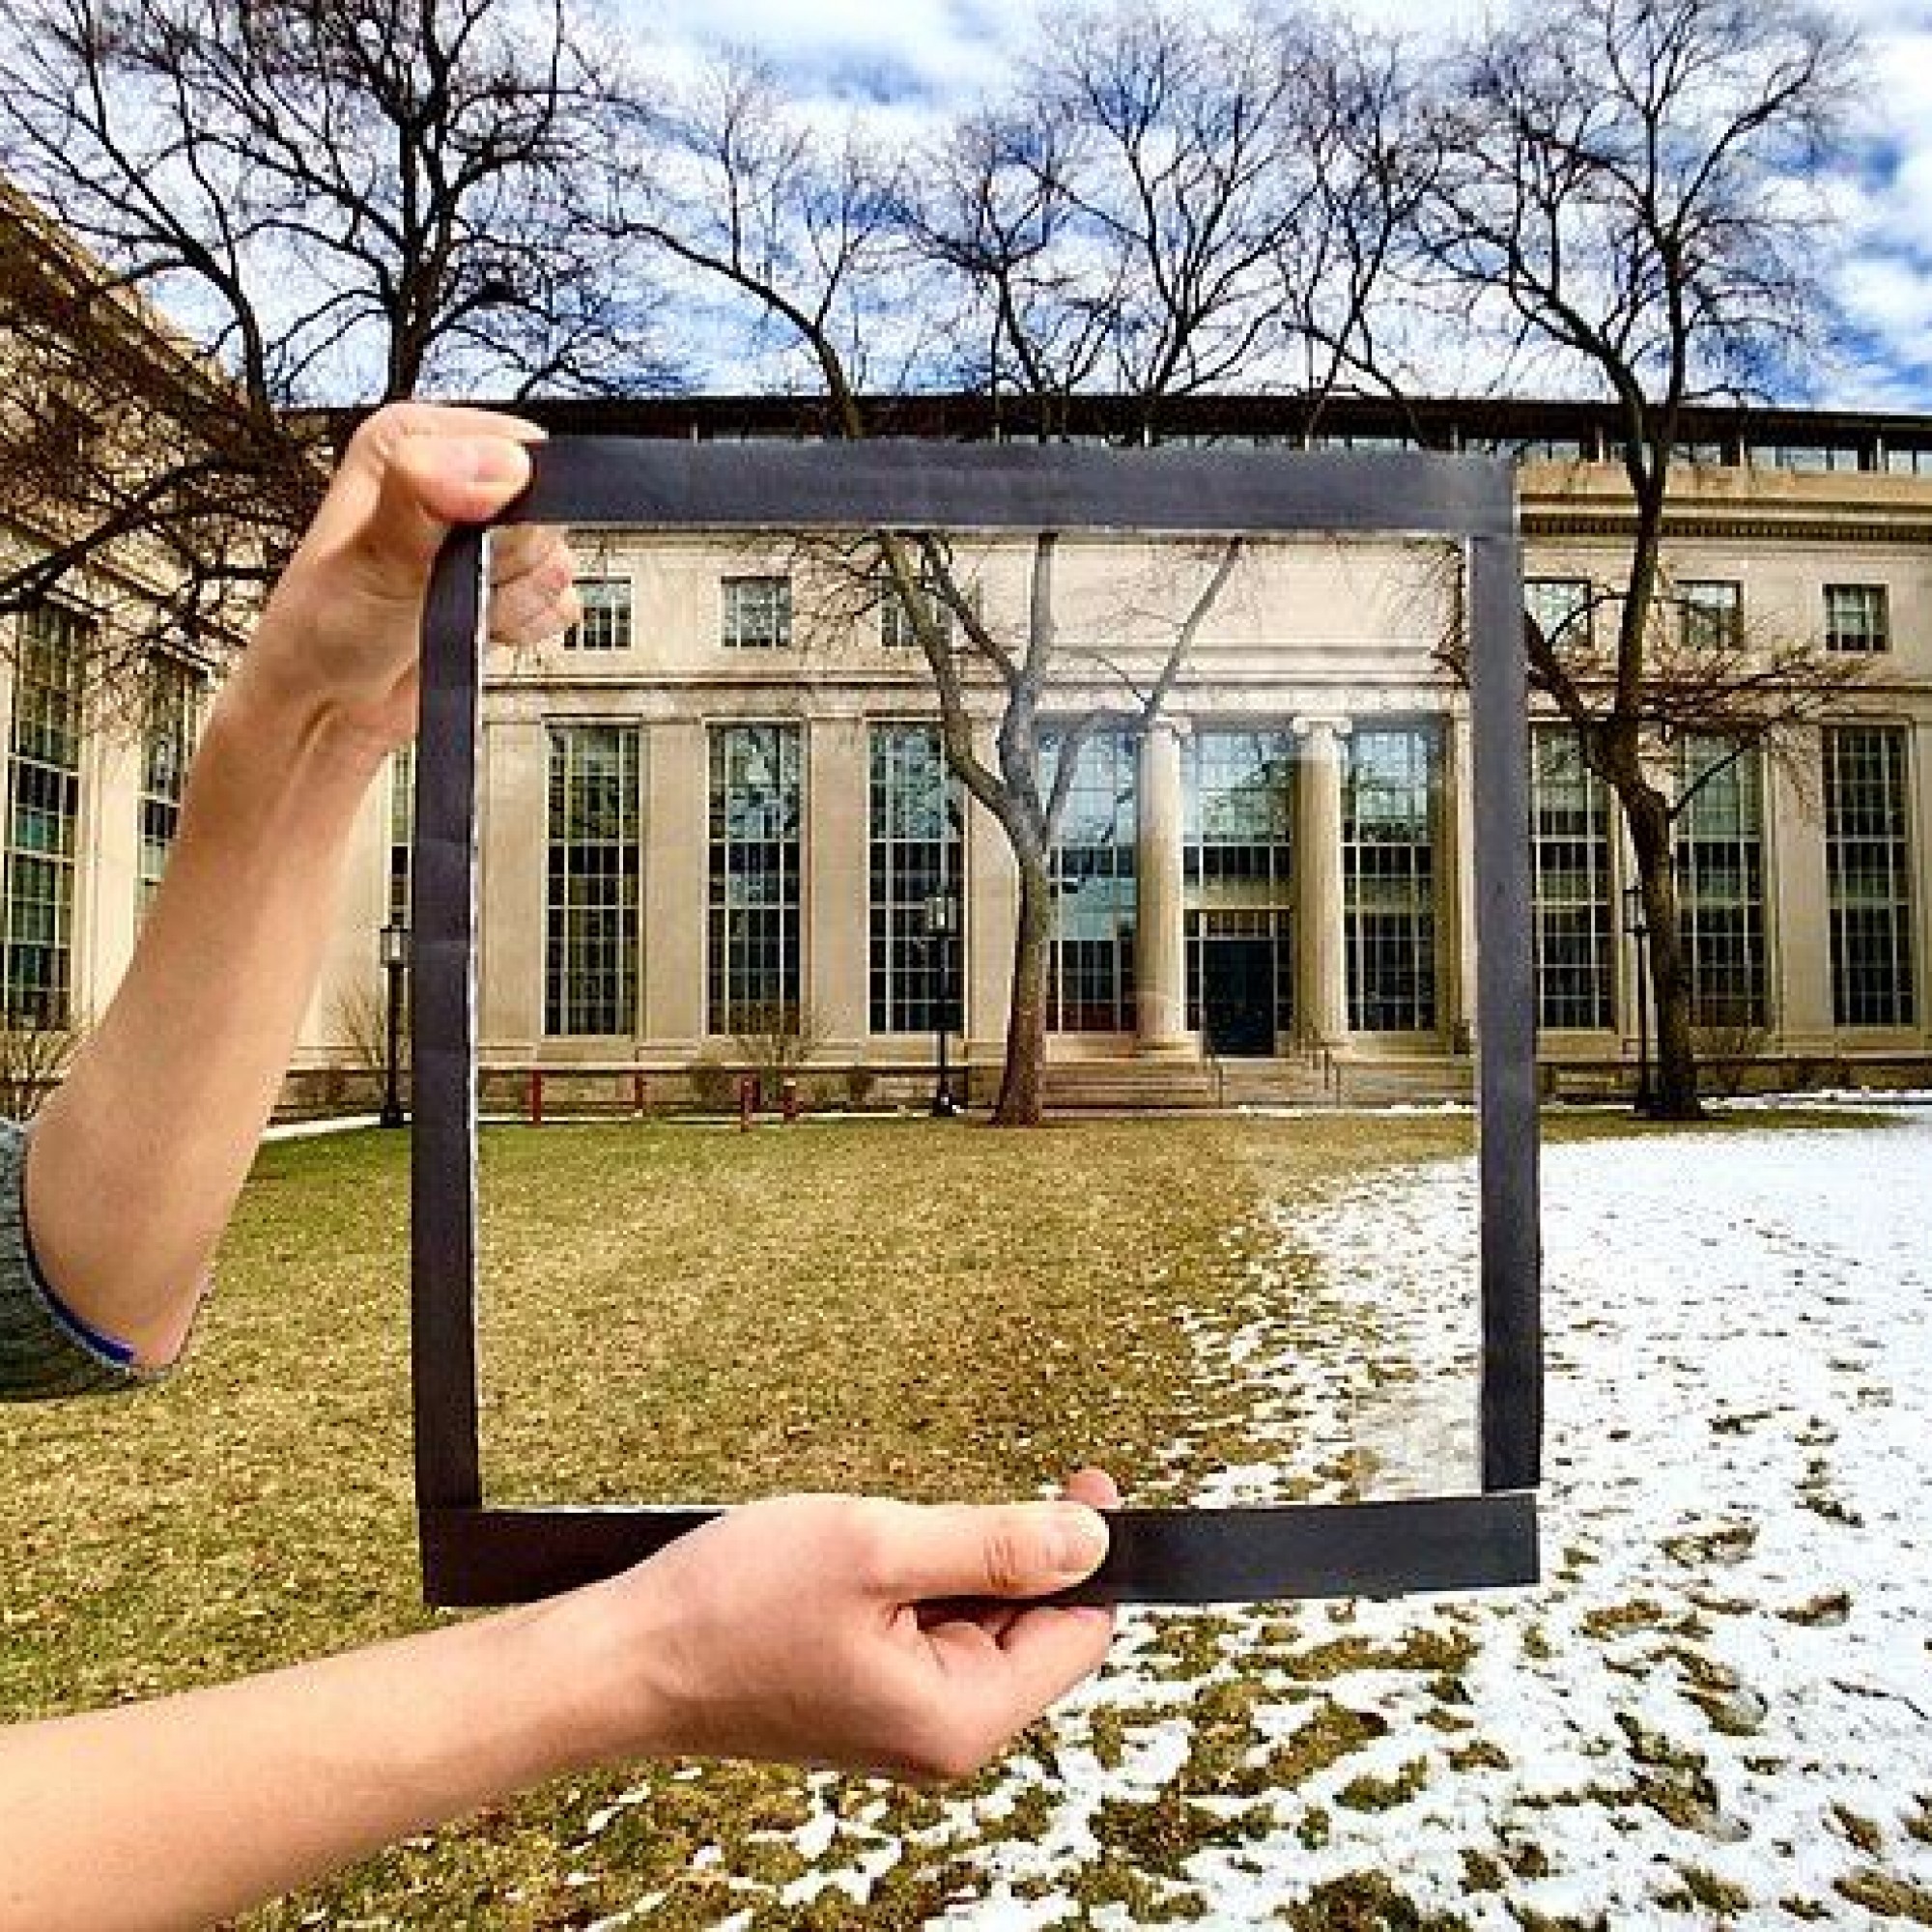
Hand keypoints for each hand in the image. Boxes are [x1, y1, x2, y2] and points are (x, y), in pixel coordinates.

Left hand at [234, 402, 577, 762]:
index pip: (521, 450)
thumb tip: (498, 463)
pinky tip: (476, 627)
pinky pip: (559, 602)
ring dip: (514, 601)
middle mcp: (450, 480)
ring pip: (556, 561)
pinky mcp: (501, 583)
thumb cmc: (321, 632)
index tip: (468, 544)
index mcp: (415, 442)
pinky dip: (525, 627)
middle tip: (454, 583)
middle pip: (546, 510)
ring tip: (455, 609)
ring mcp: (480, 536)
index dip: (513, 507)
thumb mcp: (371, 554)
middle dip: (510, 562)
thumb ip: (424, 494)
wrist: (327, 707)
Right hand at [546, 1470, 1119, 1781]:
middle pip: (1032, 1629)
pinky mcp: (868, 1697)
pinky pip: (928, 1631)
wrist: (625, 1655)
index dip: (1092, 1553)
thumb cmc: (735, 1605)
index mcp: (958, 1717)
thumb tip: (1091, 1540)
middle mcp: (940, 1735)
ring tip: (881, 1534)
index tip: (1086, 1480)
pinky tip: (865, 1558)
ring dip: (956, 1562)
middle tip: (957, 1495)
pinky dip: (917, 1582)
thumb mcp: (878, 1547)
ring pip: (977, 1622)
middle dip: (1011, 1553)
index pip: (1079, 1635)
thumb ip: (995, 1543)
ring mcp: (902, 1720)